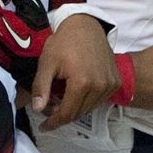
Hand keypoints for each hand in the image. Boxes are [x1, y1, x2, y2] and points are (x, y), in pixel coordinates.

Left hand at [30, 13, 120, 127]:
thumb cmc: (64, 42)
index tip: (44, 126)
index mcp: (82, 82)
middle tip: (48, 109)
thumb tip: (37, 110)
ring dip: (74, 109)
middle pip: (78, 113)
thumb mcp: (47, 63)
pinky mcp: (115, 81)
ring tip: (60, 100)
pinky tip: (75, 93)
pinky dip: (86, 101)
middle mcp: (100, 86)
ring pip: (89, 109)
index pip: (67, 113)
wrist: (86, 25)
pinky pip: (98, 100)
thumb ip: (41, 87)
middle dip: (62, 115)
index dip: (54, 122)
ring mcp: (110, 84)